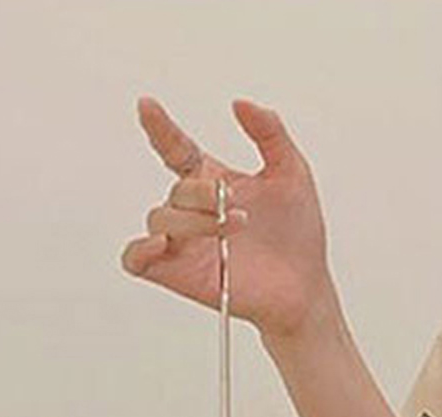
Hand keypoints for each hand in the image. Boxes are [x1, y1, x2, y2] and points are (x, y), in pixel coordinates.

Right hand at [121, 97, 339, 343]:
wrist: (305, 288)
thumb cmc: (298, 235)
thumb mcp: (293, 174)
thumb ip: (270, 134)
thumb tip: (240, 103)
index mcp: (211, 182)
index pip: (176, 149)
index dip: (160, 127)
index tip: (148, 106)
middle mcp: (192, 211)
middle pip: (177, 190)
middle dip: (202, 195)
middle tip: (237, 209)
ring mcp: (182, 243)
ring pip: (160, 219)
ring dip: (192, 222)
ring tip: (231, 230)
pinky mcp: (177, 274)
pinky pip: (136, 260)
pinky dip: (140, 250)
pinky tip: (161, 244)